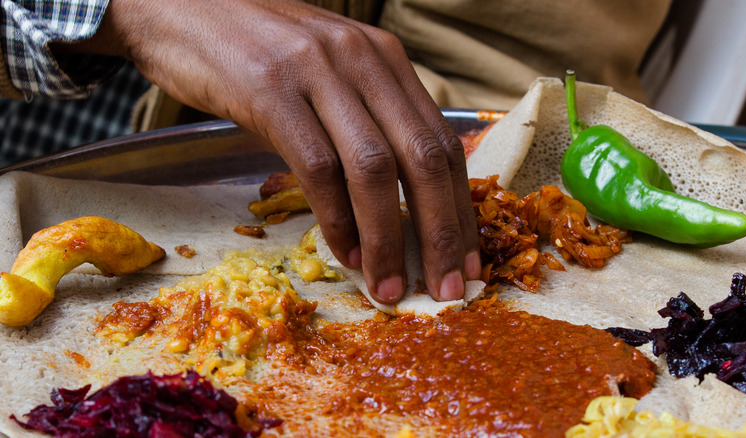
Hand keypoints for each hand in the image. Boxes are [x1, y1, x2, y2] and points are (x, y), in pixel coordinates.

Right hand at [70, 0, 480, 302]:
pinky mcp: (269, 90)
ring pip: (374, 169)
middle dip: (441, 232)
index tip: (467, 261)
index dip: (461, 208)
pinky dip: (335, 219)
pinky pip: (317, 168)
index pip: (444, 143)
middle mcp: (363, 60)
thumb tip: (395, 203)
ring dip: (387, 238)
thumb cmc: (257, 50)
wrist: (179, 6)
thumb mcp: (329, 74)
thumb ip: (365, 122)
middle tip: (447, 289)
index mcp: (386, 60)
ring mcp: (317, 71)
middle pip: (423, 158)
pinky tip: (342, 252)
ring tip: (390, 286)